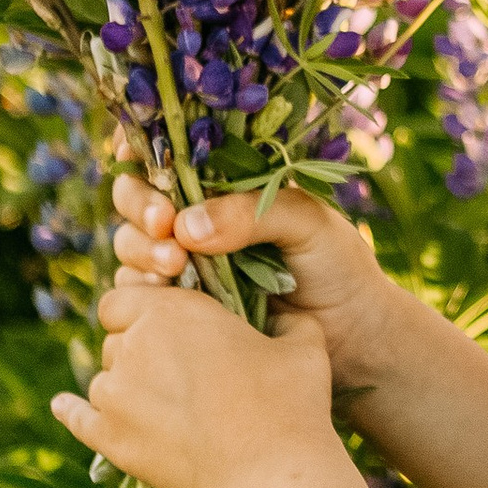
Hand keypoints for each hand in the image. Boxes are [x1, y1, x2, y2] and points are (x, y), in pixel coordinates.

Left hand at [52, 282, 334, 487]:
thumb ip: (285, 319)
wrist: (269, 471)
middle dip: (140, 348)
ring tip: (162, 403)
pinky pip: (79, 418)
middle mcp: (133, 345)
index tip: (169, 324)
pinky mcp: (110, 439)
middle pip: (117, 338)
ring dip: (125, 383)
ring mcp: (115, 395)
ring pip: (105, 377)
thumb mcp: (303, 342)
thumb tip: (284, 319)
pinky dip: (72, 411)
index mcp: (173, 310)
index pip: (126, 296)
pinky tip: (63, 405)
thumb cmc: (290, 400)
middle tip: (180, 372)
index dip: (142, 307)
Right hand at [108, 174, 413, 415]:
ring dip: (140, 250)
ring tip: (173, 266)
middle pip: (138, 196)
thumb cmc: (340, 268)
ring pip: (133, 244)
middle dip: (141, 205)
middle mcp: (200, 217)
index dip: (146, 148)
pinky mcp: (183, 307)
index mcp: (230, 182)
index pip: (173, 153)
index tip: (139, 158)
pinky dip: (144, 289)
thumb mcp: (307, 223)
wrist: (354, 340)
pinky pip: (142, 293)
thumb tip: (185, 225)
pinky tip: (169, 294)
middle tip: (165, 226)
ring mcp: (187, 262)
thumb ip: (251, 214)